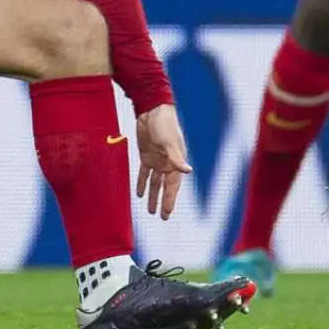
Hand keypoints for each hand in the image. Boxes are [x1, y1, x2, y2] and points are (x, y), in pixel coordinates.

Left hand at [134, 104, 191, 219]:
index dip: (170, 201)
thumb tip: (188, 171)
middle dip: (162, 202)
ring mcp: (156, 160)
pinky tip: (139, 193)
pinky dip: (141, 182)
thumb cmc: (165, 125)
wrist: (152, 111)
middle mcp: (166, 164)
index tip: (167, 214)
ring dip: (152, 195)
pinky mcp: (145, 155)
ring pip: (154, 183)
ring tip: (150, 209)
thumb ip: (176, 158)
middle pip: (164, 188)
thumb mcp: (170, 142)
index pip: (172, 187)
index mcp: (174, 163)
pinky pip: (143, 173)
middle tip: (161, 217)